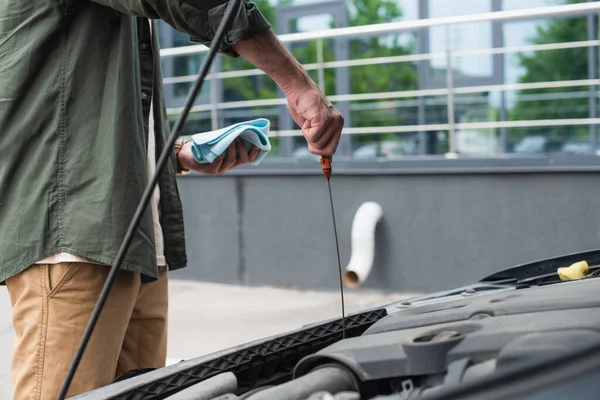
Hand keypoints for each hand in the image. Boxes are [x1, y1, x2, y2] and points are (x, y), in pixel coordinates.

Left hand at [177, 138, 259, 174]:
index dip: (254, 152)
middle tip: (238, 137)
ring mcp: (217, 170)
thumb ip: (228, 138)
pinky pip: (216, 165)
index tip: (257, 143)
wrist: (186, 154)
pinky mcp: (207, 170)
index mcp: (231, 161)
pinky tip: (219, 152)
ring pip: (231, 160)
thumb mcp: (218, 142)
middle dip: (242, 148)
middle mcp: (226, 167)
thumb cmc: (203, 146)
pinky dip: (219, 158)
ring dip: (233, 149)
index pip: (247, 159)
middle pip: (241, 159)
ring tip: (230, 140)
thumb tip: (240, 127)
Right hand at [231, 31, 343, 156]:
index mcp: (338, 123)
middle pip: (327, 151)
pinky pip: (313, 137)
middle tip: (308, 131)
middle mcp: (338, 122)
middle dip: (314, 146)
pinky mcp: (324, 119)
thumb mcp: (313, 124)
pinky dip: (305, 131)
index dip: (321, 152)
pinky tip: (306, 117)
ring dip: (308, 135)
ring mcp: (332, 121)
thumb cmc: (302, 105)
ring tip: (307, 119)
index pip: (332, 149)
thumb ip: (319, 137)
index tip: (314, 151)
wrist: (297, 87)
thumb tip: (323, 157)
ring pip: (318, 144)